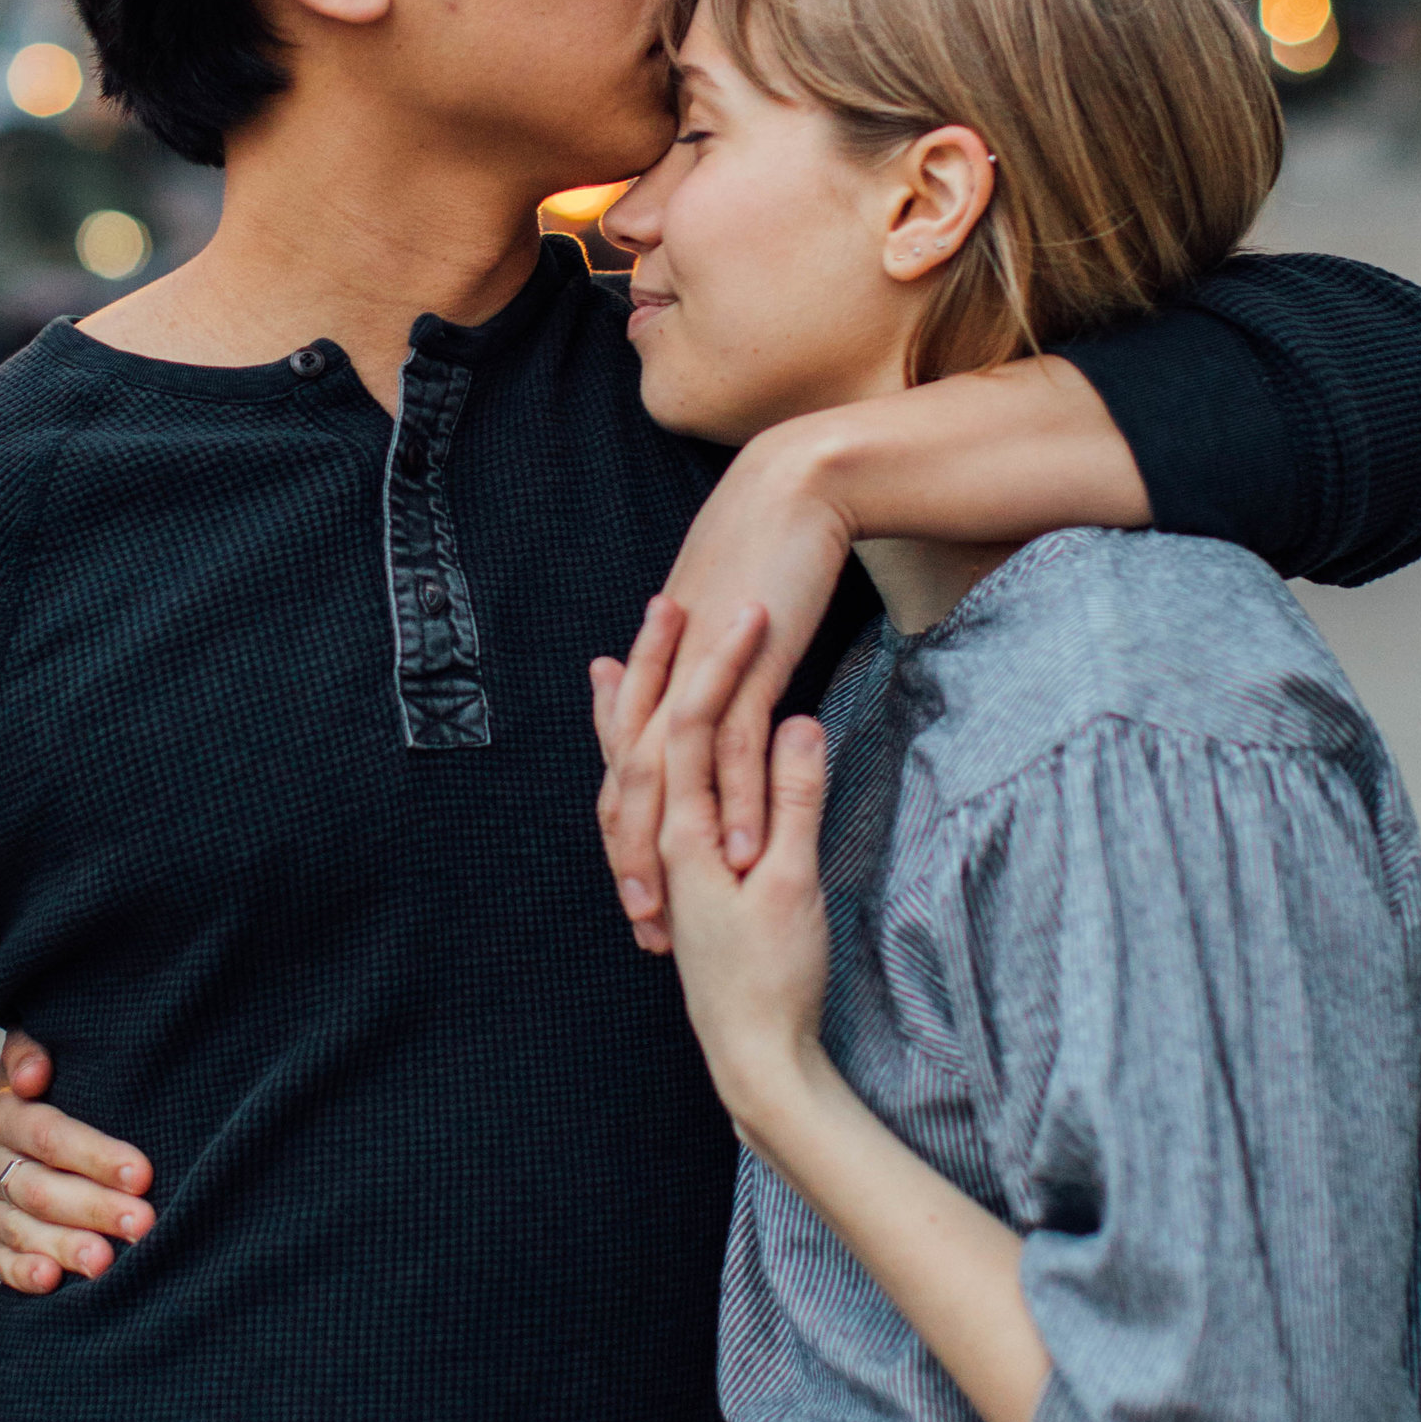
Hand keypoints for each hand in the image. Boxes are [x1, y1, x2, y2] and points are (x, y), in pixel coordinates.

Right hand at [0, 1034, 153, 1292]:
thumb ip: (34, 1052)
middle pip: (41, 1188)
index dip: (95, 1155)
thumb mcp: (57, 1057)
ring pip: (24, 1229)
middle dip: (95, 1207)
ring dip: (66, 1246)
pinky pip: (0, 1263)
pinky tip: (53, 1280)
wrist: (44, 1129)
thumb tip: (33, 1074)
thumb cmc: (69, 1090)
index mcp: (3, 1113)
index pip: (48, 1135)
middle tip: (141, 1223)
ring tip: (106, 1262)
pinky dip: (24, 1273)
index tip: (142, 1173)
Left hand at [595, 415, 855, 945]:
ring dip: (670, 850)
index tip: (641, 903)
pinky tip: (745, 847)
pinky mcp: (745, 665)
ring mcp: (700, 674)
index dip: (627, 843)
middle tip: (645, 928)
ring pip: (671, 777)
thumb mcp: (724, 626)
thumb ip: (708, 675)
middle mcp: (665, 681)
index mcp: (657, 676)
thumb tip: (706, 717)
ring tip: (675, 908)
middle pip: (634, 790)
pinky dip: (737, 799)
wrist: (792, 493)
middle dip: (635, 865)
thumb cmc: (763, 556)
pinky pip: (735, 743)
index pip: (628, 776)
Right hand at [652, 611, 833, 1143]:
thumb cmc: (760, 968)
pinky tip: (791, 713)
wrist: (757, 1047)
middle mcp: (676, 838)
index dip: (649, 680)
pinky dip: (760, 756)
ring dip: (707, 687)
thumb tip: (779, 728)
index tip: (657, 621)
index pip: (651, 740)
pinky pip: (747, 803)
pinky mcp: (752, 879)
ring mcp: (704, 859)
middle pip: (659, 735)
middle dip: (663, 665)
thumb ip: (764, 797)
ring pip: (691, 757)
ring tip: (723, 621)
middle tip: (665, 598)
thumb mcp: (763, 871)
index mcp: (670, 830)